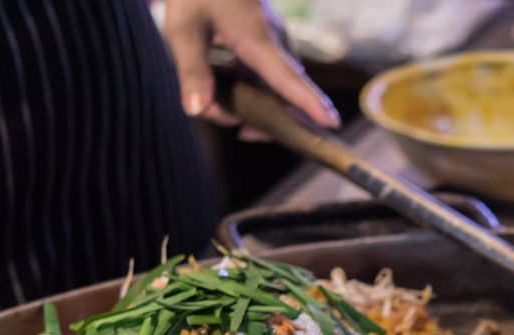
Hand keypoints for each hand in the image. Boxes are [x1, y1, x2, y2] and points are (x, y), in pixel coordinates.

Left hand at [163, 0, 339, 130]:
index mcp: (257, 39)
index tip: (331, 122)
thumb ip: (191, 71)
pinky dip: (250, 90)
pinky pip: (267, 75)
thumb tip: (197, 111)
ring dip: (252, 103)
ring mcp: (273, 41)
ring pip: (275, 86)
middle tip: (235, 127)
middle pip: (284, 93)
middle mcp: (274, 42)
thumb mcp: (182, 28)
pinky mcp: (266, 40)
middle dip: (264, 118)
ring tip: (219, 104)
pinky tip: (225, 89)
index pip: (287, 78)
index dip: (308, 103)